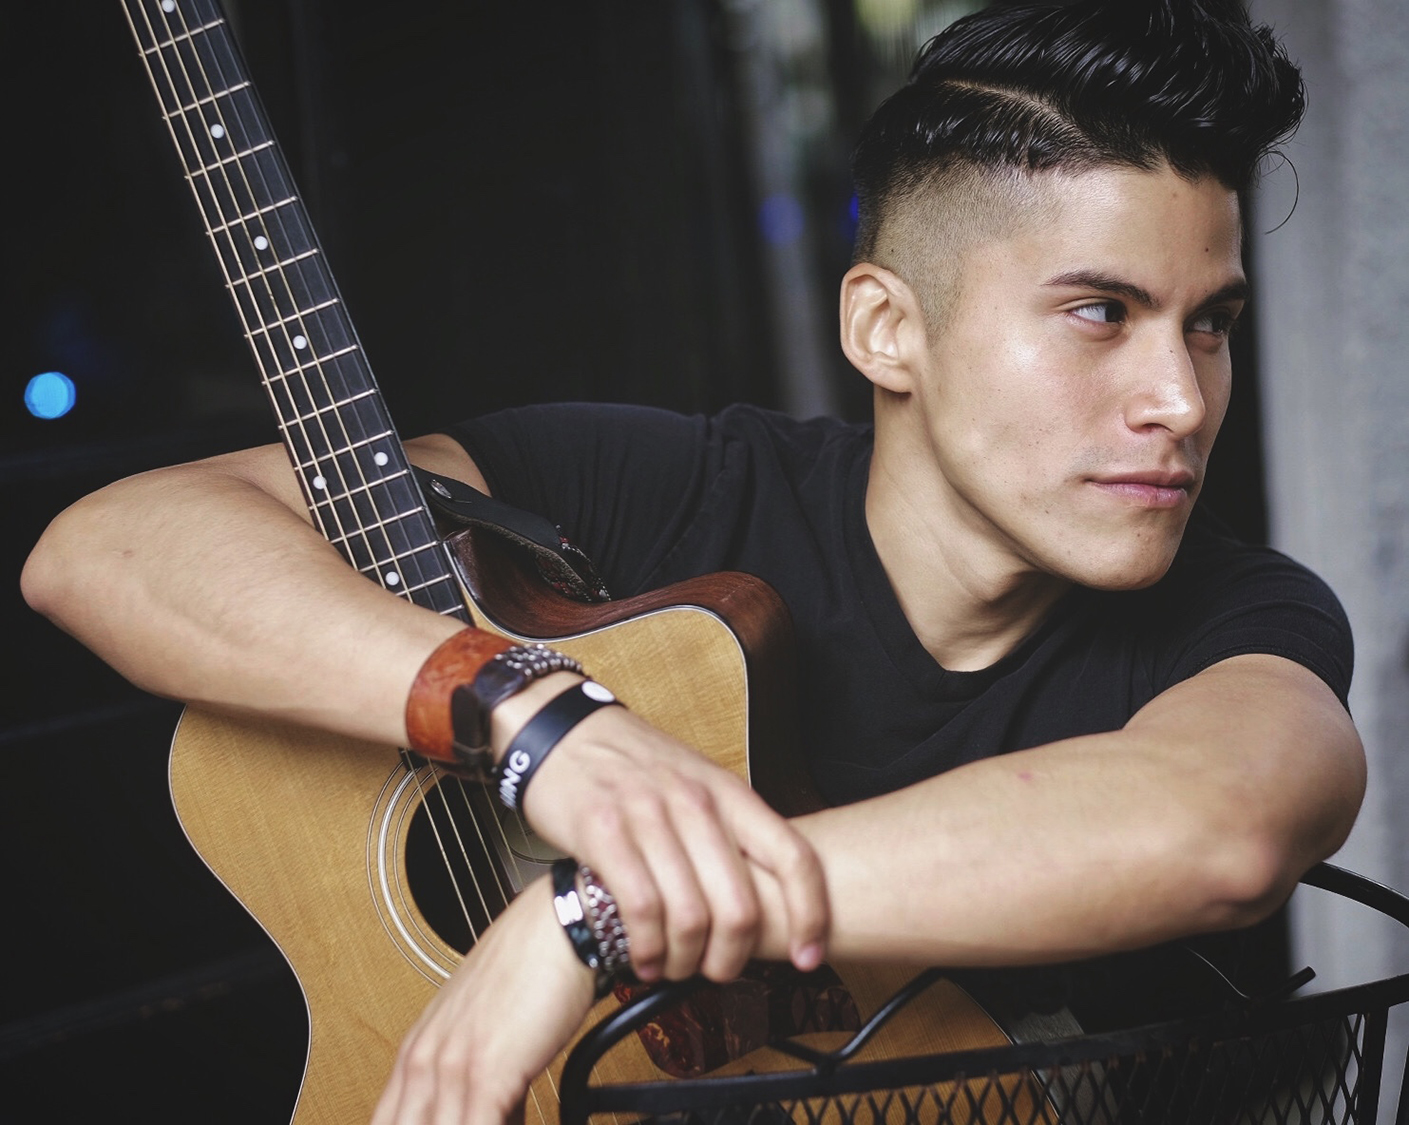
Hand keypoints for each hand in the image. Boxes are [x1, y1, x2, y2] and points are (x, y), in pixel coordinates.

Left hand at [371, 876, 595, 1124]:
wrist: (559, 926)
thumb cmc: (532, 967)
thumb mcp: (488, 1028)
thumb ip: (478, 1078)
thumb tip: (490, 1113)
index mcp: (417, 1049)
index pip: (388, 1122)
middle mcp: (425, 1059)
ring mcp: (451, 1067)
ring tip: (507, 1120)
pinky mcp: (486, 1073)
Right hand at [516, 695, 828, 984]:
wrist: (562, 729)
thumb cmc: (633, 764)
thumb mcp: (698, 782)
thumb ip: (731, 832)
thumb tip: (771, 895)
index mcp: (729, 793)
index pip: (794, 857)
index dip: (809, 915)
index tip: (809, 955)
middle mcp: (696, 802)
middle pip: (740, 906)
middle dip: (731, 958)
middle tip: (717, 971)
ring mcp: (649, 816)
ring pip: (690, 917)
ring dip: (683, 961)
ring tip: (672, 968)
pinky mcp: (603, 831)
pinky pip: (640, 908)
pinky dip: (645, 948)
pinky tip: (641, 957)